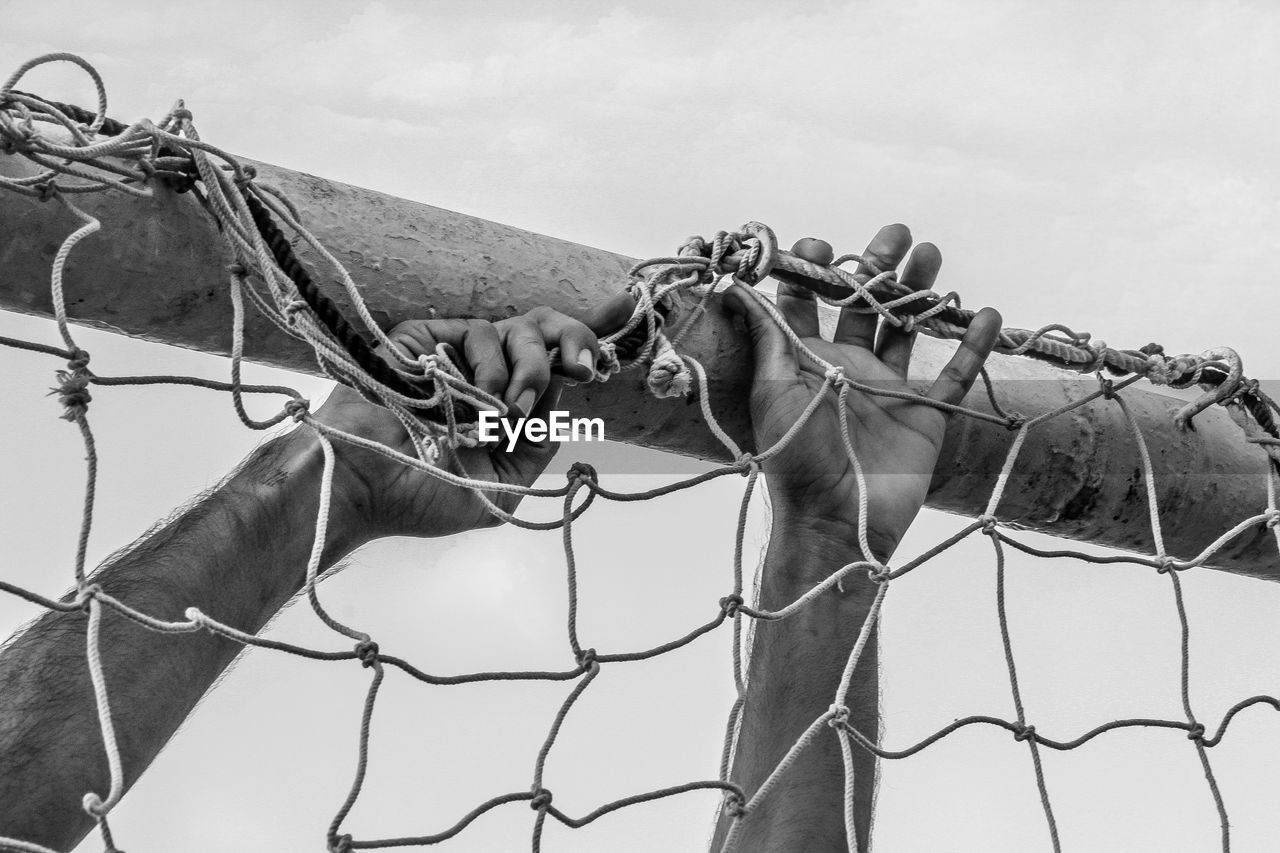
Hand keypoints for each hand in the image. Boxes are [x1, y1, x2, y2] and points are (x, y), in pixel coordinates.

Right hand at [312, 307, 600, 541]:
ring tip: (506, 412)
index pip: (555, 359)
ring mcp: (457, 355)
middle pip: (546, 330)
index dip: (588, 334)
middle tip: (582, 368)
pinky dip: (489, 367)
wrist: (363, 486)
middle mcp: (487, 374)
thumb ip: (538, 443)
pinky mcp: (427, 338)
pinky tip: (477, 399)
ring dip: (527, 372)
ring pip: (520, 331)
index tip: (625, 310)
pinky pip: (479, 333)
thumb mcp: (502, 488)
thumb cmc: (422, 495)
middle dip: (573, 343)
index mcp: (506, 406)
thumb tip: (564, 392)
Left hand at [723, 224, 1001, 561]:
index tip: (822, 246)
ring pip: (908, 328)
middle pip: (864, 305)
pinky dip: (973, 346)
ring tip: (930, 254)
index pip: (808, 302)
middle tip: (895, 233)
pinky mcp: (925, 414)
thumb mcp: (774, 390)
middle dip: (878, 266)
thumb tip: (738, 287)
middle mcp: (847, 367)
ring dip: (921, 291)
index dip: (814, 271)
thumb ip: (766, 337)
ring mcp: (888, 389)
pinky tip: (985, 314)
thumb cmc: (795, 457)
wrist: (837, 519)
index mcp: (807, 360)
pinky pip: (956, 375)